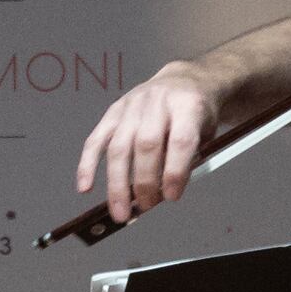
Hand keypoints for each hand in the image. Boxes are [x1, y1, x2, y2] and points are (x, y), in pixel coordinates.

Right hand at [74, 64, 220, 227]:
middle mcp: (157, 102)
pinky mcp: (113, 111)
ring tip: (120, 211)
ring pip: (119, 146)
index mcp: (188, 106)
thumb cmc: (195, 113)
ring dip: (117, 183)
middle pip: (146, 144)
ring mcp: (132, 105)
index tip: (171, 197)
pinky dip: (88, 165)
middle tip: (145, 206)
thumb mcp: (205, 133)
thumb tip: (160, 194)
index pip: (180, 140)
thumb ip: (186, 160)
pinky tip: (85, 187)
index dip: (175, 172)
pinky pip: (96, 139)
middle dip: (144, 182)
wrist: (183, 81)